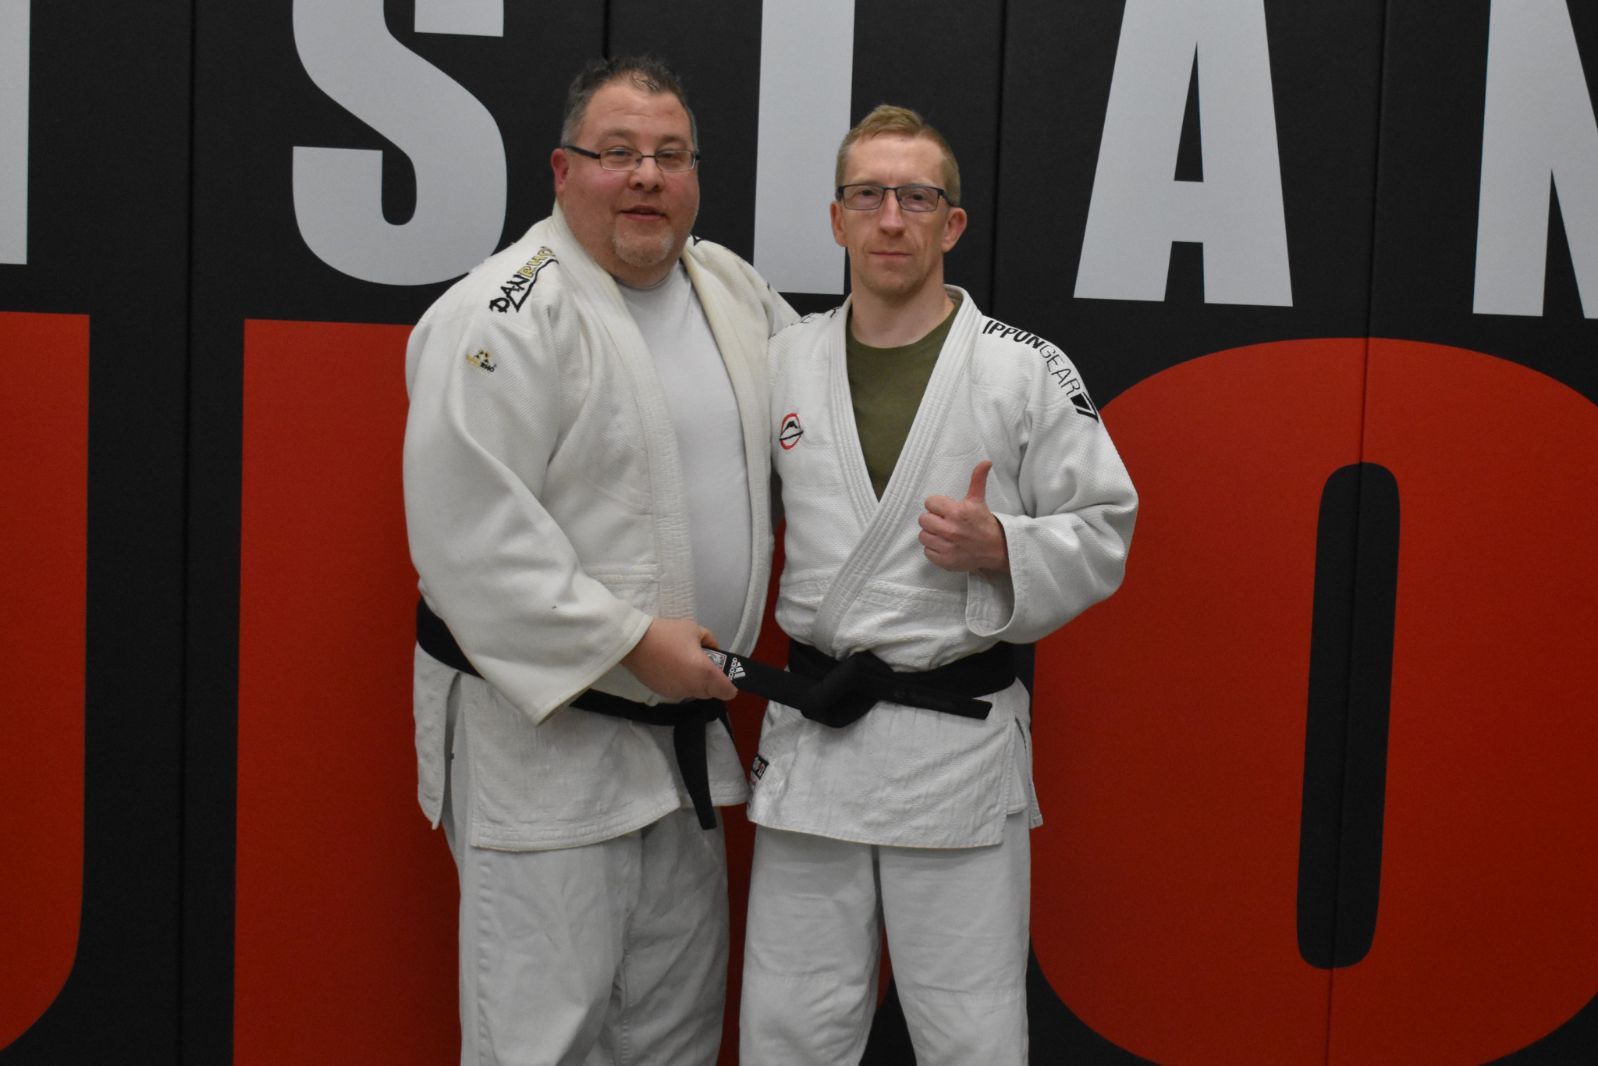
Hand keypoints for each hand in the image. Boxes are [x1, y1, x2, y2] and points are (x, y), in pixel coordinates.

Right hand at [620, 617, 738, 701]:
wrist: (634, 643)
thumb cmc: (667, 634)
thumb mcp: (694, 629)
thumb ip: (710, 641)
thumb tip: (714, 650)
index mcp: (705, 673)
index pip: (727, 691)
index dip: (730, 684)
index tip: (724, 674)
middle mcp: (693, 688)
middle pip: (711, 693)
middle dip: (712, 682)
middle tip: (703, 663)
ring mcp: (677, 693)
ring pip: (695, 693)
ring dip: (696, 683)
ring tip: (685, 664)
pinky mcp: (663, 694)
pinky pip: (680, 691)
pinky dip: (681, 683)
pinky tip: (672, 668)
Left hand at [919, 460, 1009, 572]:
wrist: (996, 550)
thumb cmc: (984, 523)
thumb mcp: (979, 500)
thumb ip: (977, 479)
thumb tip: (986, 461)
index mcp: (957, 512)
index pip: (929, 503)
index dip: (936, 506)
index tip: (945, 510)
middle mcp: (951, 529)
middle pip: (923, 519)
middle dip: (932, 520)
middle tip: (943, 522)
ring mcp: (947, 546)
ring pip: (923, 536)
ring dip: (931, 535)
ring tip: (944, 534)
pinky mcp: (945, 561)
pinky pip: (927, 552)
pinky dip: (934, 549)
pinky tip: (945, 546)